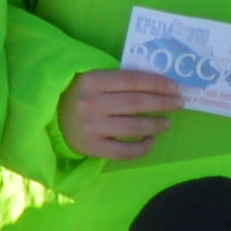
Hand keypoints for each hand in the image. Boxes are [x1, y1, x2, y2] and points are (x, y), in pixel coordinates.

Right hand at [59, 68, 183, 159]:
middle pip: (136, 103)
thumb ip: (119, 79)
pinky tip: (151, 141)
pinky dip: (142, 147)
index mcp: (93, 80)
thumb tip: (158, 84)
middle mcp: (92, 103)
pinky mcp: (92, 148)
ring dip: (156, 124)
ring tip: (168, 123)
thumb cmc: (79, 93)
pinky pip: (124, 151)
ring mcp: (92, 127)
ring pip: (133, 127)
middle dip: (163, 103)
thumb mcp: (93, 79)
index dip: (157, 83)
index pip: (133, 80)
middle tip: (179, 104)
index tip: (175, 87)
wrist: (50, 116)